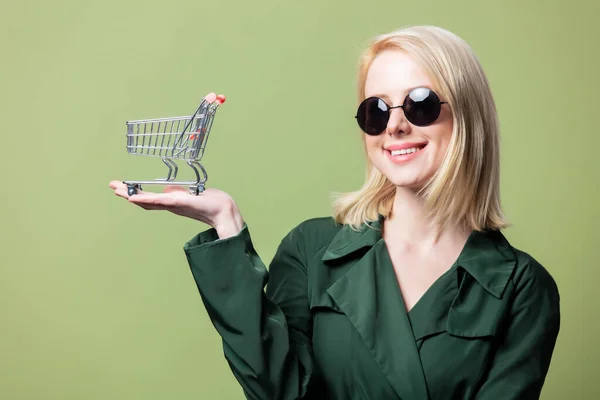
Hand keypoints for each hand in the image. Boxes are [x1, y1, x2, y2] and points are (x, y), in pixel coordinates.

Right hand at [108, 181, 244, 238]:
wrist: (223, 211)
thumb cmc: (211, 202)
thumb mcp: (191, 194)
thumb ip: (178, 193)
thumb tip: (167, 188)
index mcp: (172, 202)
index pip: (150, 198)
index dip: (135, 194)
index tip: (121, 187)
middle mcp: (170, 205)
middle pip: (145, 200)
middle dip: (127, 194)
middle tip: (112, 186)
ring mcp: (174, 205)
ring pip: (149, 201)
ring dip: (133, 196)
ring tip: (119, 191)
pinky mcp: (181, 203)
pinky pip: (161, 201)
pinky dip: (147, 200)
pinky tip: (136, 198)